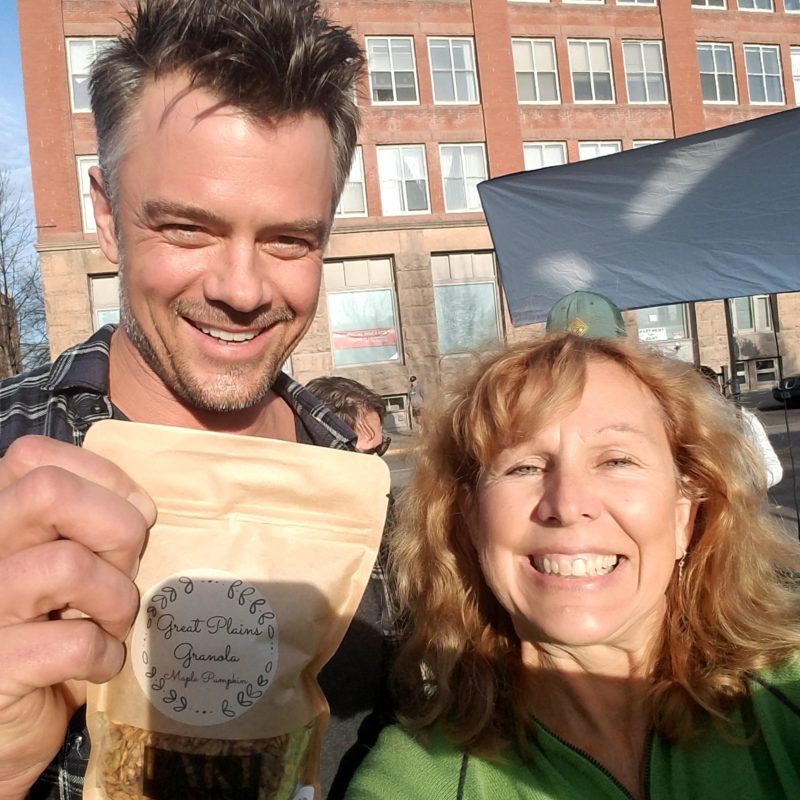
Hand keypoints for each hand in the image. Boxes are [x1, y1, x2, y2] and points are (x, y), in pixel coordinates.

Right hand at [0, 436, 155, 799]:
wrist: (0, 729)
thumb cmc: (46, 633)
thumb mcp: (64, 568)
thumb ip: (85, 524)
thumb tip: (140, 507)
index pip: (34, 456)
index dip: (102, 479)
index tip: (134, 516)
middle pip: (49, 491)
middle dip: (116, 528)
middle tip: (125, 569)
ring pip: (68, 565)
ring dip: (118, 599)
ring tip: (112, 624)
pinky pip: (74, 641)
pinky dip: (105, 655)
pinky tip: (97, 665)